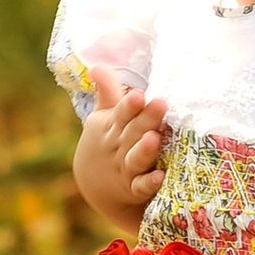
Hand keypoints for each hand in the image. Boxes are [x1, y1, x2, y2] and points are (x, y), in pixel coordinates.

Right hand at [75, 65, 167, 228]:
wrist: (94, 186)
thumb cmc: (106, 142)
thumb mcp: (102, 118)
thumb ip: (107, 92)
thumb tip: (97, 65)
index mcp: (111, 126)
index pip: (121, 114)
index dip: (129, 106)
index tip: (138, 95)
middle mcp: (118, 146)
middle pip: (133, 131)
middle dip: (146, 119)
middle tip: (160, 104)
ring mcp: (125, 168)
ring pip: (135, 159)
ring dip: (144, 150)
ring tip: (154, 139)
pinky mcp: (133, 189)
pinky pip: (140, 187)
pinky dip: (148, 183)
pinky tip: (160, 177)